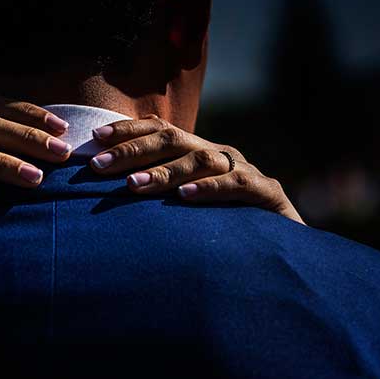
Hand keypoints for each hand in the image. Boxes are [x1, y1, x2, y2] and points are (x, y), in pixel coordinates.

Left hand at [90, 114, 304, 224]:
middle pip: (172, 140)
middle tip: (98, 165)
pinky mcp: (265, 193)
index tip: (95, 138)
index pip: (160, 130)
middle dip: (132, 150)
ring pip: (200, 160)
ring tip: (133, 185)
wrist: (284, 248)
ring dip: (163, 171)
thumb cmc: (229, 229)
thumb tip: (110, 193)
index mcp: (199, 154)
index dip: (127, 131)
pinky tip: (185, 196)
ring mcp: (244, 171)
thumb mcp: (188, 209)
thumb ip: (158, 196)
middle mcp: (219, 155)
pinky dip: (209, 188)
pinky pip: (235, 184)